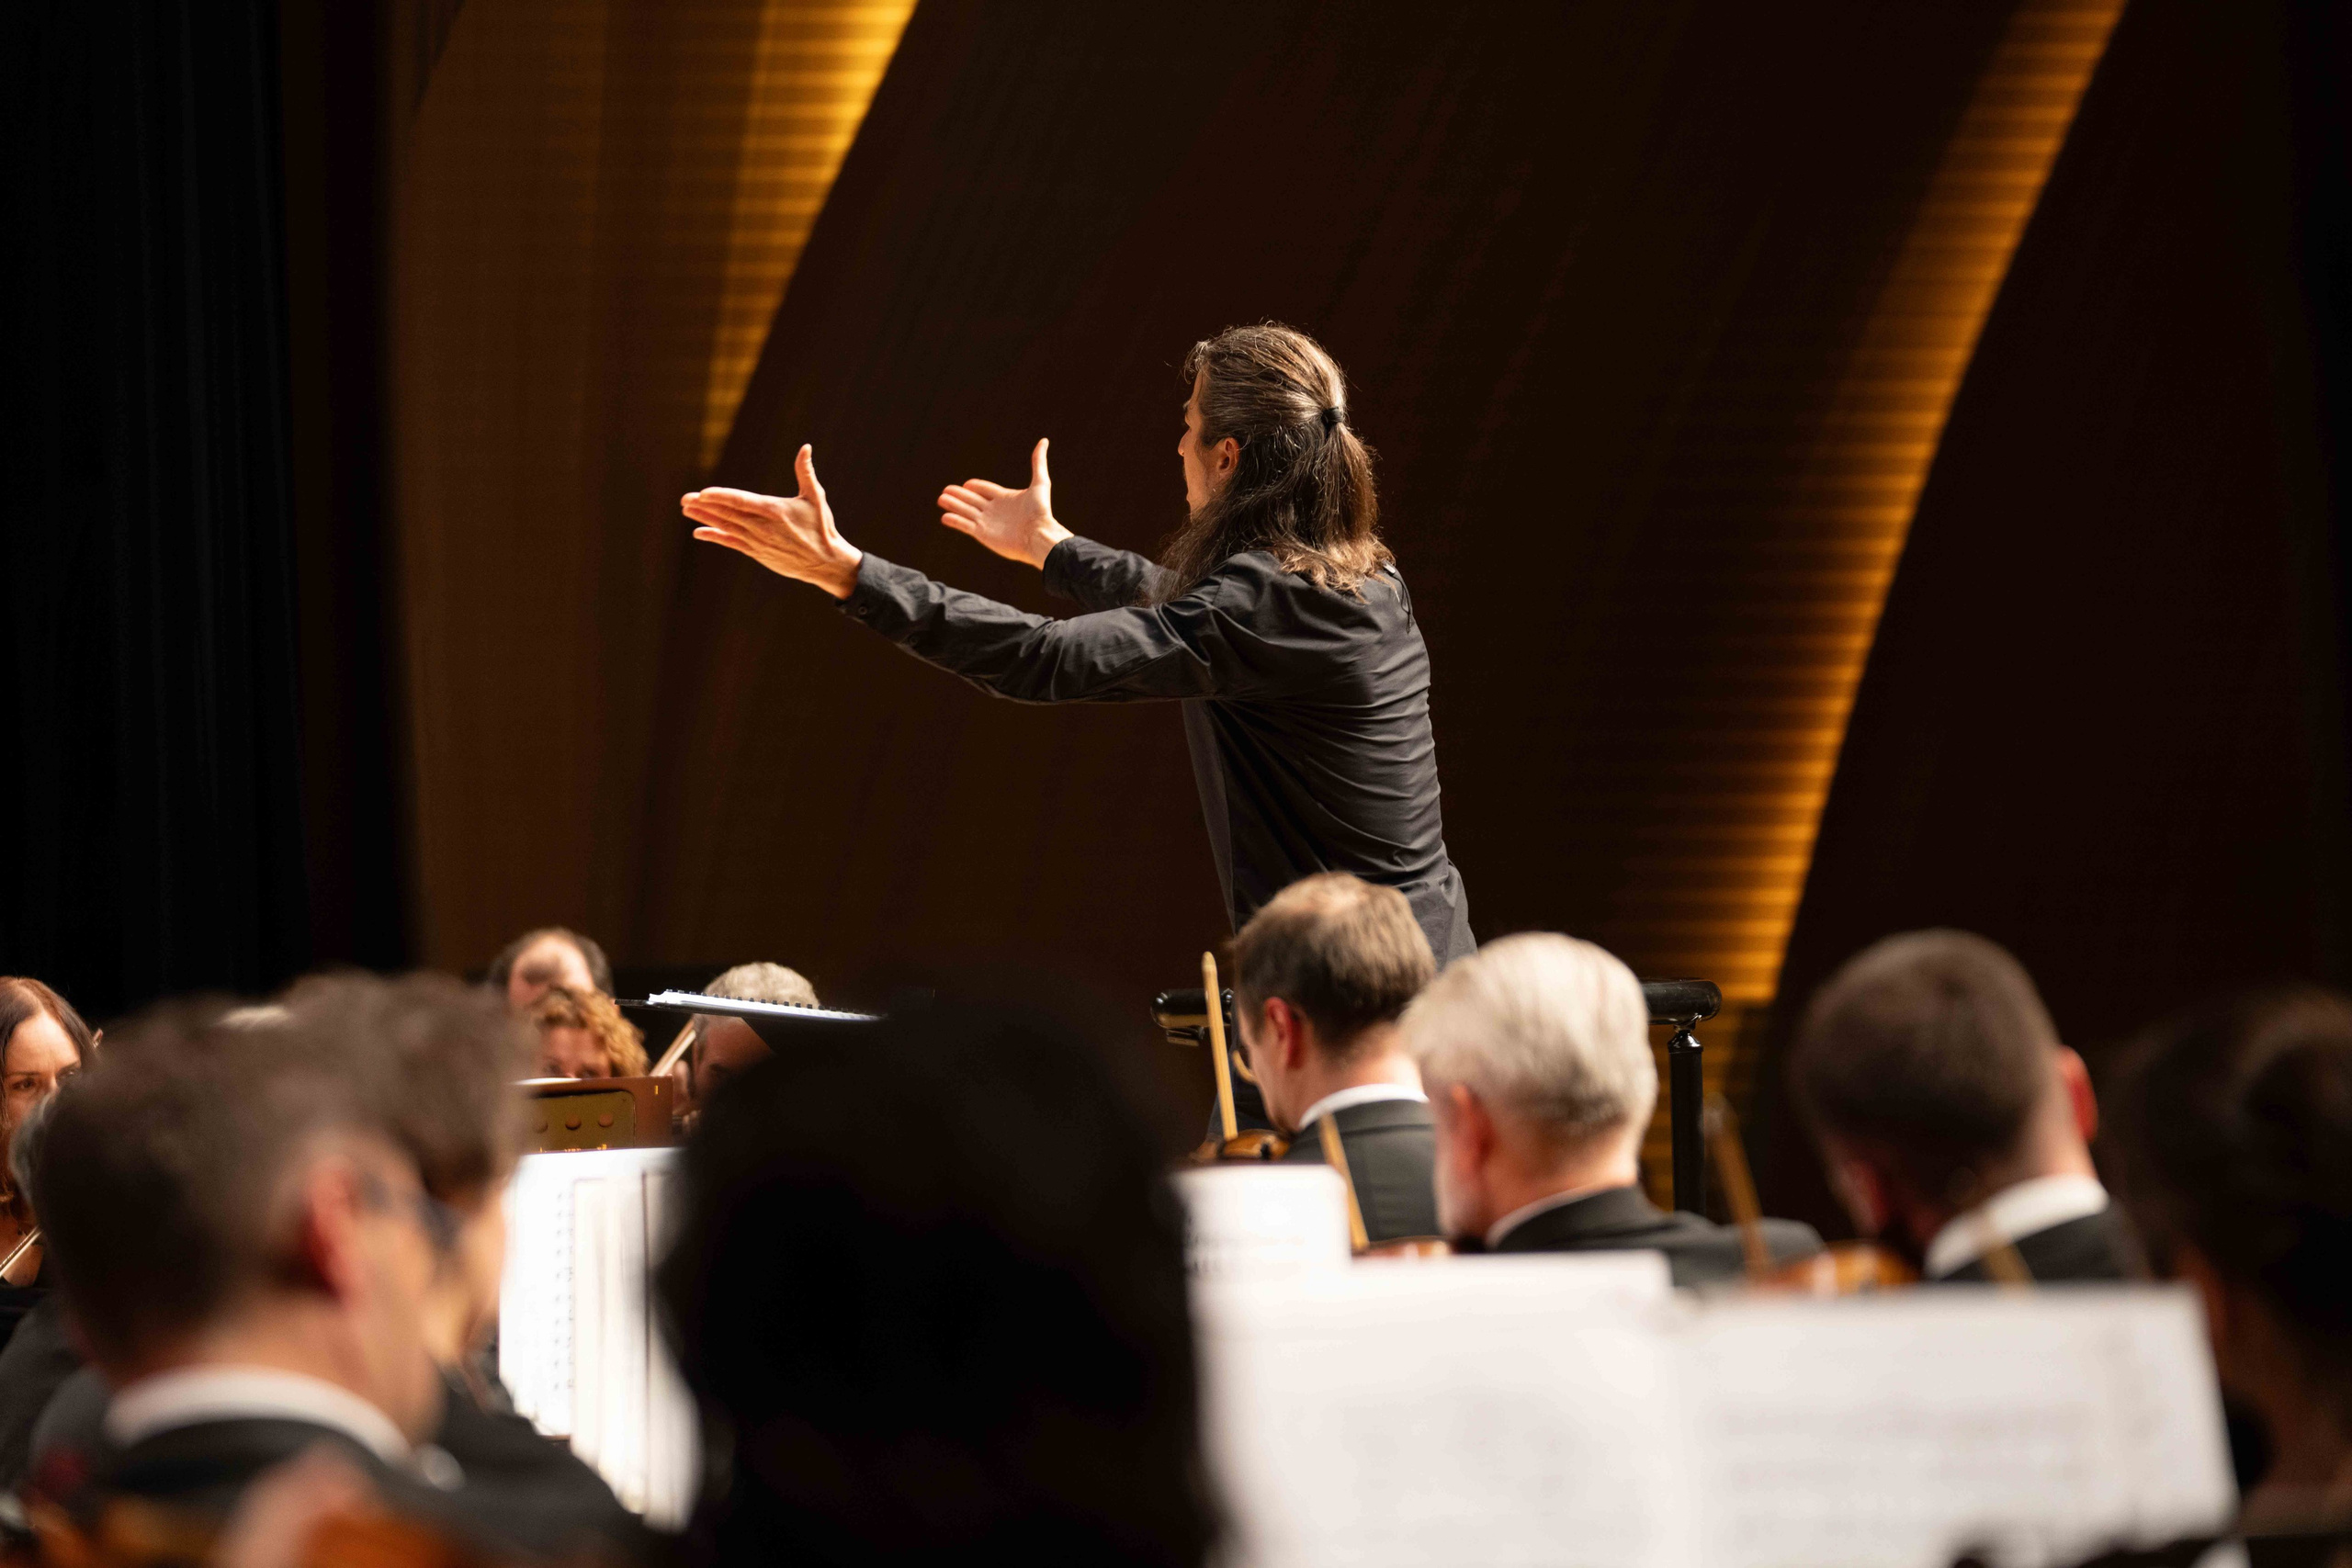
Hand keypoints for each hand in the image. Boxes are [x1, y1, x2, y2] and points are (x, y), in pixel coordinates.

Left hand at [683, 444, 862, 599]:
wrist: (825, 562)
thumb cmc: (821, 527)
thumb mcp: (816, 497)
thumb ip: (805, 472)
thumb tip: (806, 447)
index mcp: (774, 511)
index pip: (741, 501)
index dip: (721, 497)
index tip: (703, 493)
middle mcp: (762, 527)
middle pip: (728, 514)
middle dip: (705, 505)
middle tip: (685, 498)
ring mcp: (757, 541)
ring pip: (726, 527)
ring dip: (705, 518)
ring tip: (687, 509)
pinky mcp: (757, 552)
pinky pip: (731, 543)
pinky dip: (715, 536)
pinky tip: (699, 532)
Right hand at [937, 438, 1072, 568]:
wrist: (1038, 536)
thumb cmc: (1041, 511)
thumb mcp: (1040, 483)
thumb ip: (1038, 463)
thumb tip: (1044, 441)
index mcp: (1006, 498)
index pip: (986, 490)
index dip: (976, 486)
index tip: (966, 484)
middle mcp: (995, 510)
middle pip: (972, 500)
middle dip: (959, 495)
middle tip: (945, 490)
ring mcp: (988, 523)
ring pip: (966, 511)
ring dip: (953, 505)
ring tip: (941, 499)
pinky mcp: (983, 534)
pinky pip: (965, 526)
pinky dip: (955, 521)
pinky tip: (944, 517)